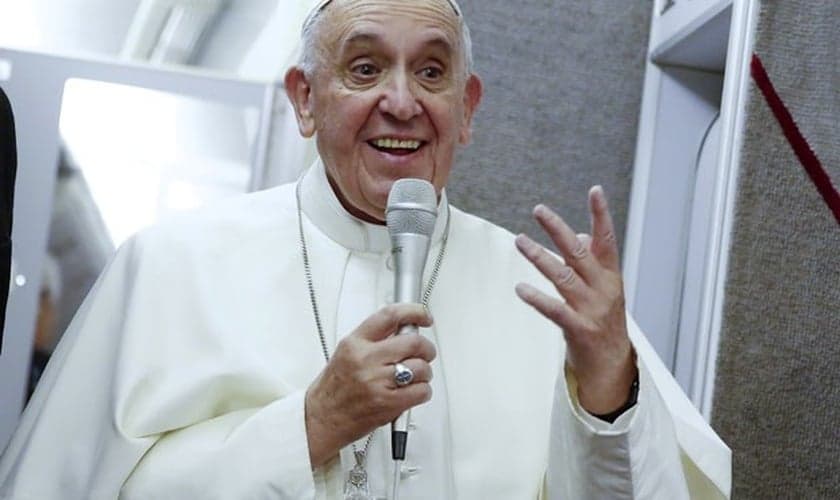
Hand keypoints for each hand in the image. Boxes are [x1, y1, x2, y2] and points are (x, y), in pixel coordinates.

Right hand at [305, 304, 435, 467]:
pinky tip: (413, 391)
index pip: (390, 316)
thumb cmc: (333, 389)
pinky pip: (421, 391)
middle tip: (425, 353)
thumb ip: (374, 340)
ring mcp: (377, 381)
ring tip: (415, 377)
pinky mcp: (387, 403)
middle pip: (413, 342)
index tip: (424, 317)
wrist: (321, 418)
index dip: (414, 312)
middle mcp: (366, 359)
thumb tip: (404, 330)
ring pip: (421, 367)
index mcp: (355, 343)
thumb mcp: (347, 353)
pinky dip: (423, 391)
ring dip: (425, 372)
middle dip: (426, 348)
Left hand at [514, 186, 635, 414]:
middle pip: (579, 253)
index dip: (601, 215)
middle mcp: (604, 289)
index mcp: (610, 277)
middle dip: (558, 229)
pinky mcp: (580, 330)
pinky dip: (537, 299)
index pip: (607, 240)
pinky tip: (520, 288)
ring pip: (564, 277)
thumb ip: (593, 262)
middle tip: (539, 210)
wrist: (612, 369)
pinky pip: (555, 310)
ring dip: (540, 257)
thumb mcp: (604, 290)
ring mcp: (593, 310)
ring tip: (520, 241)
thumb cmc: (604, 324)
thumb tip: (583, 233)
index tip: (595, 191)